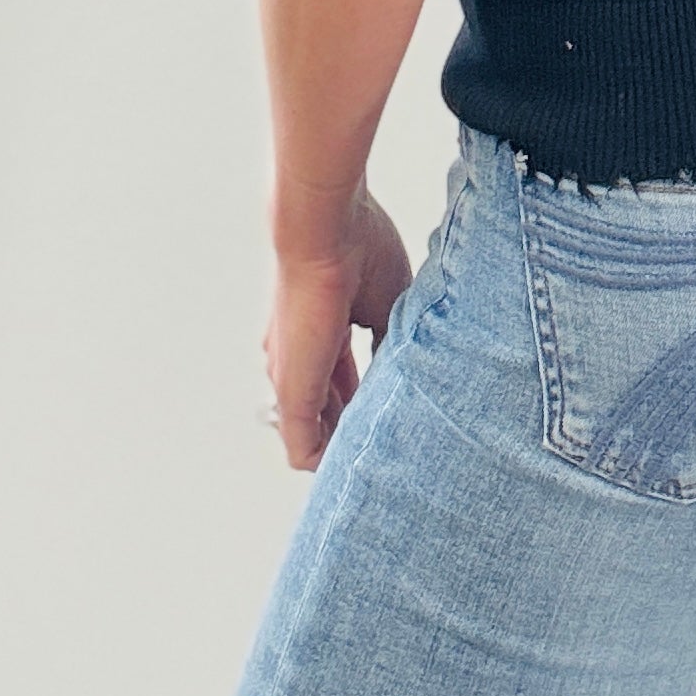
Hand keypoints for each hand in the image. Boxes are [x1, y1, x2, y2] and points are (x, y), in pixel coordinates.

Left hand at [263, 187, 411, 471]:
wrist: (327, 229)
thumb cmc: (359, 248)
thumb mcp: (388, 300)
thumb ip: (390, 340)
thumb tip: (403, 370)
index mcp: (322, 330)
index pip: (341, 379)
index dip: (365, 398)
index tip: (390, 410)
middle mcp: (299, 356)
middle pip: (327, 409)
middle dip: (355, 426)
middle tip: (388, 443)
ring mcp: (292, 375)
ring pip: (315, 433)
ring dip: (344, 445)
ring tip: (379, 459)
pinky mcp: (292, 392)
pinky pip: (304, 448)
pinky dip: (328, 461)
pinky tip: (357, 466)